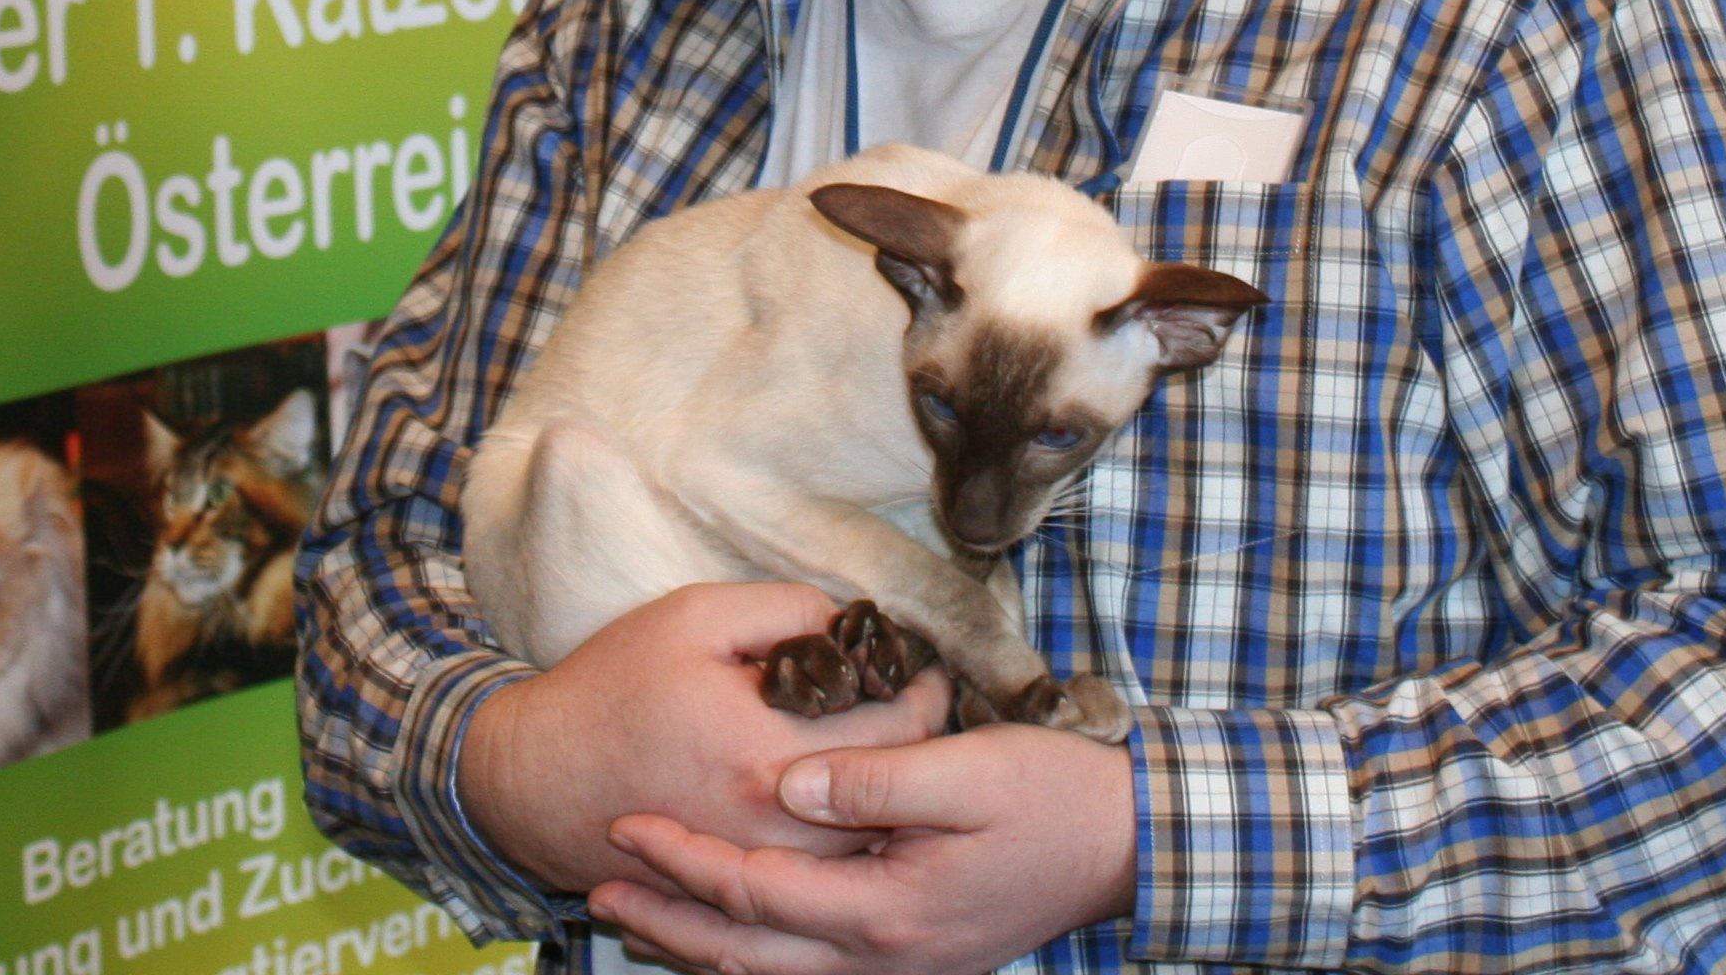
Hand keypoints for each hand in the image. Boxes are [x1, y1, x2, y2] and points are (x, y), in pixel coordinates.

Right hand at [459, 583, 950, 895]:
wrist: (537, 777)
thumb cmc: (613, 687)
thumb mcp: (695, 616)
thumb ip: (786, 607)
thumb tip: (850, 622)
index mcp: (771, 754)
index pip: (896, 732)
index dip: (927, 693)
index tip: (930, 668)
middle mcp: (777, 828)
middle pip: (896, 800)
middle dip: (921, 747)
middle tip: (925, 703)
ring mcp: (763, 869)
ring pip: (869, 846)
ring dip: (893, 799)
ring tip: (894, 747)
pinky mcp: (744, 889)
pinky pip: (826, 873)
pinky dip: (851, 838)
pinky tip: (850, 797)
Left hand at [589, 722, 1135, 974]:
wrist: (1127, 845)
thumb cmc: (1054, 797)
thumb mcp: (970, 771)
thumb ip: (875, 777)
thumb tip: (787, 787)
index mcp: (886, 909)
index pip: (756, 890)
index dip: (684, 858)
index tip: (625, 821)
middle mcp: (882, 955)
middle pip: (747, 949)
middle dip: (668, 917)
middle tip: (598, 883)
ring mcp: (897, 965)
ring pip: (771, 972)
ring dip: (700, 943)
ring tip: (638, 914)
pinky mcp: (909, 956)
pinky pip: (807, 969)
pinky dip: (752, 953)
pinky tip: (723, 933)